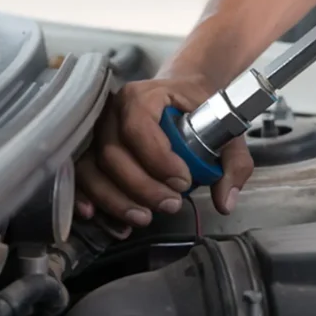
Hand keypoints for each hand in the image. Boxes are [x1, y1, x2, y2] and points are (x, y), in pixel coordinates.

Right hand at [75, 75, 253, 228]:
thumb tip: (225, 201)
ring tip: (145, 218)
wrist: (179, 93)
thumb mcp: (225, 128)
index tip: (184, 181)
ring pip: (92, 170)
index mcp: (143, 96)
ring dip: (117, 201)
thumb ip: (234, 163)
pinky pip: (82, 178)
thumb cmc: (196, 108)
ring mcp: (95, 131)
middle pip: (113, 155)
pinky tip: (111, 222)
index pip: (139, 128)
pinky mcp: (89, 151)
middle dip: (142, 188)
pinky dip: (91, 202)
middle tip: (172, 205)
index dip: (157, 160)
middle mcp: (111, 111)